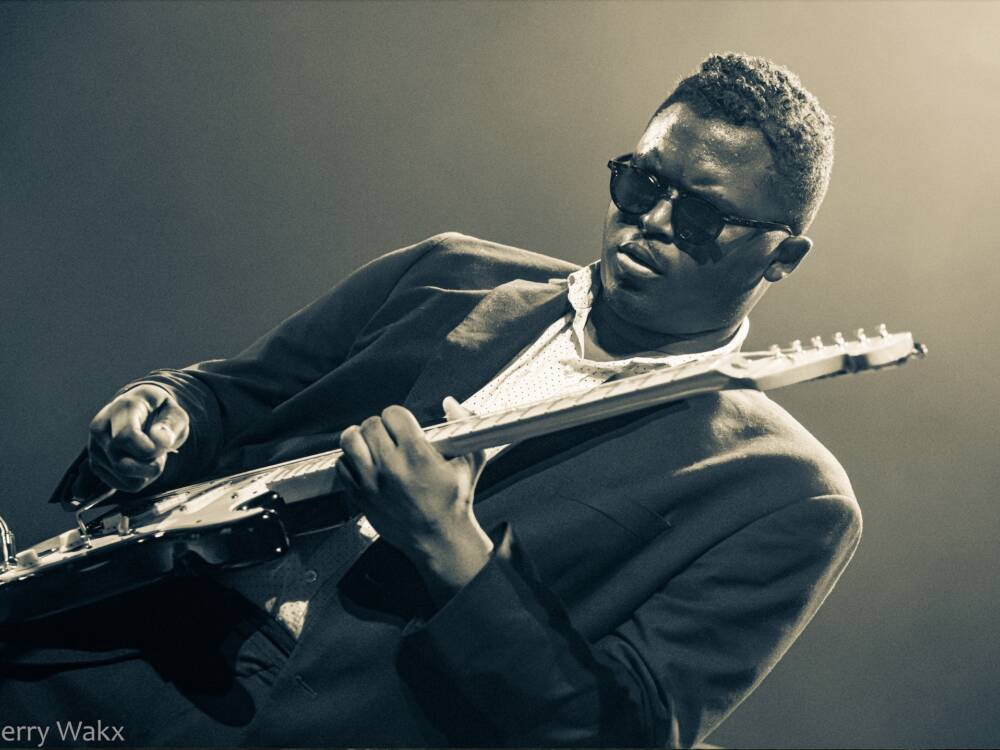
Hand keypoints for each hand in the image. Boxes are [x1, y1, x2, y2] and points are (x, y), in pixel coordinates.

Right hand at [84, 384, 189, 492]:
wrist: (144, 414)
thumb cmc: (161, 414)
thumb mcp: (175, 414)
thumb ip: (170, 425)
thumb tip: (156, 440)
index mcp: (122, 409)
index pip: (126, 438)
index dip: (150, 450)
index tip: (164, 446)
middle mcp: (101, 427)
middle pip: (122, 464)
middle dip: (150, 466)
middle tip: (160, 454)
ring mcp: (95, 447)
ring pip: (124, 479)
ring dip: (147, 473)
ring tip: (150, 456)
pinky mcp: (96, 465)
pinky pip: (123, 485)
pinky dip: (139, 479)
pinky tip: (141, 463)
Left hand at [336, 397, 492, 600]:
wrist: (439, 539)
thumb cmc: (455, 501)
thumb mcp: (471, 460)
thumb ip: (464, 425)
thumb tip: (450, 403)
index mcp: (417, 455)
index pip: (392, 414)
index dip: (398, 416)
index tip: (404, 426)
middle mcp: (391, 467)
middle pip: (370, 425)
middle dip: (380, 426)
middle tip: (389, 436)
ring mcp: (372, 483)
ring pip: (349, 441)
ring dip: (359, 437)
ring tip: (370, 443)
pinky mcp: (360, 497)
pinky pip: (341, 465)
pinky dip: (350, 460)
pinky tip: (365, 464)